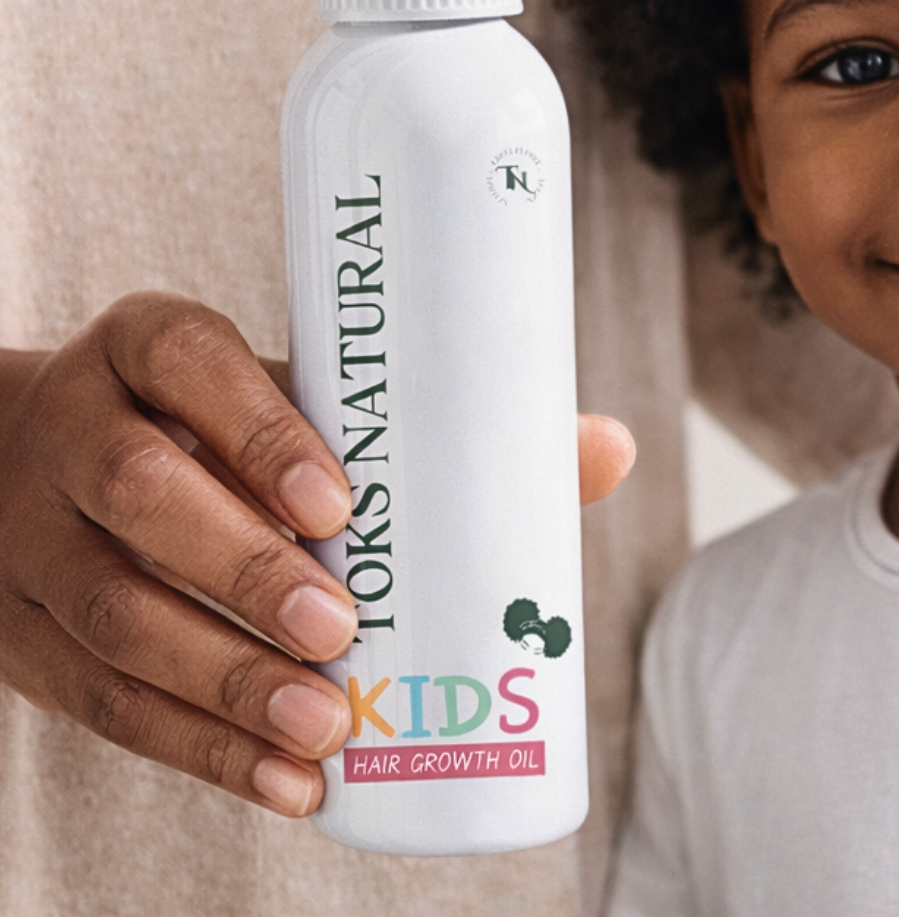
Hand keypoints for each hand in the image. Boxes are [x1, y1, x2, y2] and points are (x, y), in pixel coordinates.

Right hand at [0, 293, 634, 817]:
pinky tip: (285, 783)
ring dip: (224, 680)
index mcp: (151, 347)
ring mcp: (30, 536)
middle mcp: (75, 430)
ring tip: (327, 726)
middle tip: (343, 627)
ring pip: (115, 611)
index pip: (194, 362)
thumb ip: (425, 424)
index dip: (260, 431)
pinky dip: (199, 750)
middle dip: (244, 568)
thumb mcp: (288, 397)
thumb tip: (608, 448)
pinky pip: (101, 703)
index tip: (340, 502)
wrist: (33, 461)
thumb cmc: (211, 426)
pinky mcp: (21, 636)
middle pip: (141, 494)